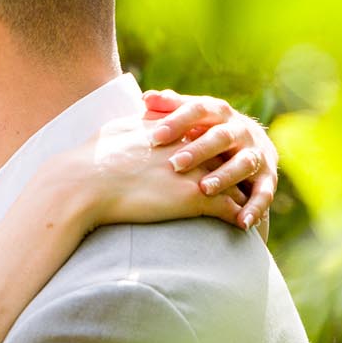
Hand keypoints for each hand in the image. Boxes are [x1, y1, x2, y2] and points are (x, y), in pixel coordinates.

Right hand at [48, 116, 247, 231]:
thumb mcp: (119, 128)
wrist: (86, 182)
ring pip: (236, 183)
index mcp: (175, 131)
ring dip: (247, 196)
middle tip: (251, 182)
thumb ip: (139, 121)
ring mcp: (196, 172)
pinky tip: (244, 228)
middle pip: (228, 156)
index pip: (208, 136)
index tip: (225, 158)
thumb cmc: (93, 158)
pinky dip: (240, 218)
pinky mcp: (195, 199)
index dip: (218, 149)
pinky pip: (230, 209)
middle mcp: (191, 147)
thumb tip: (140, 113)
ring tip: (255, 208)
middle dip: (239, 169)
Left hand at [142, 88, 278, 231]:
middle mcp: (240, 130)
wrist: (248, 142)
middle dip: (199, 150)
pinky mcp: (267, 177)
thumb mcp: (191, 115)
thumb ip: (170, 107)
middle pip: (221, 137)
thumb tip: (146, 99)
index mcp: (219, 112)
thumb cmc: (206, 129)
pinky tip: (242, 222)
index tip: (155, 137)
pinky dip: (255, 208)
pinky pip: (264, 193)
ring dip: (225, 176)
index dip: (178, 121)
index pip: (199, 110)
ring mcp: (255, 153)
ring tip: (205, 189)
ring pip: (243, 163)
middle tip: (175, 164)